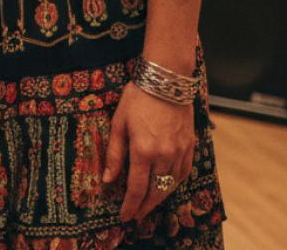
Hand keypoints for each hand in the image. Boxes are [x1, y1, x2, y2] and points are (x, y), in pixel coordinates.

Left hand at [104, 82, 195, 221]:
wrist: (165, 82)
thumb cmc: (137, 99)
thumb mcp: (118, 123)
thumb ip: (115, 154)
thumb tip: (108, 180)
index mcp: (143, 151)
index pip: (137, 188)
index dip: (130, 205)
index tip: (124, 216)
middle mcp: (164, 157)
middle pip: (156, 192)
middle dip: (145, 207)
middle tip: (136, 216)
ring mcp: (180, 153)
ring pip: (171, 186)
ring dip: (159, 198)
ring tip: (148, 204)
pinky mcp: (190, 147)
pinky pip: (183, 174)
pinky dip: (173, 184)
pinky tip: (166, 187)